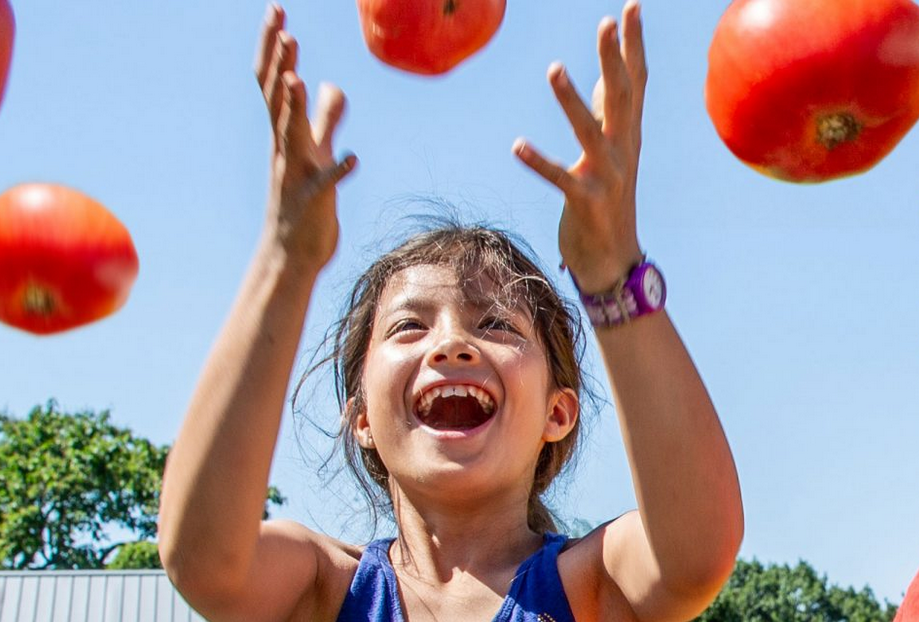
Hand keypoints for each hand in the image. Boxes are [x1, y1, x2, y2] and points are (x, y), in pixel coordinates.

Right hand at [255, 4, 356, 270]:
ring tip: (298, 77)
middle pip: (276, 97)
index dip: (273, 46)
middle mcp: (284, 149)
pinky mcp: (313, 202)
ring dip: (295, 106)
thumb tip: (331, 84)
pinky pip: (324, 183)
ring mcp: (296, 175)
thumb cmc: (304, 201)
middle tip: (281, 24)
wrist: (293, 254)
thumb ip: (325, 118)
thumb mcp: (315, 153)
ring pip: (291, 135)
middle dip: (279, 60)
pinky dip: (337, 170)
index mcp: (284, 134)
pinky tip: (352, 158)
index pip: (273, 81)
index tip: (275, 9)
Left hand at [514, 1, 645, 293]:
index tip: (630, 7)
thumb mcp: (614, 153)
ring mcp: (606, 178)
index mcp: (628, 137)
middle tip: (605, 22)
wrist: (613, 260)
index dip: (633, 45)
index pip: (635, 82)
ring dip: (571, 101)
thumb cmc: (608, 201)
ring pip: (590, 133)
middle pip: (621, 98)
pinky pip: (560, 179)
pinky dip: (539, 162)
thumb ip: (610, 113)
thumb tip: (608, 74)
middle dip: (613, 60)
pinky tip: (517, 145)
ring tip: (553, 68)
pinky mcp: (584, 203)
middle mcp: (623, 152)